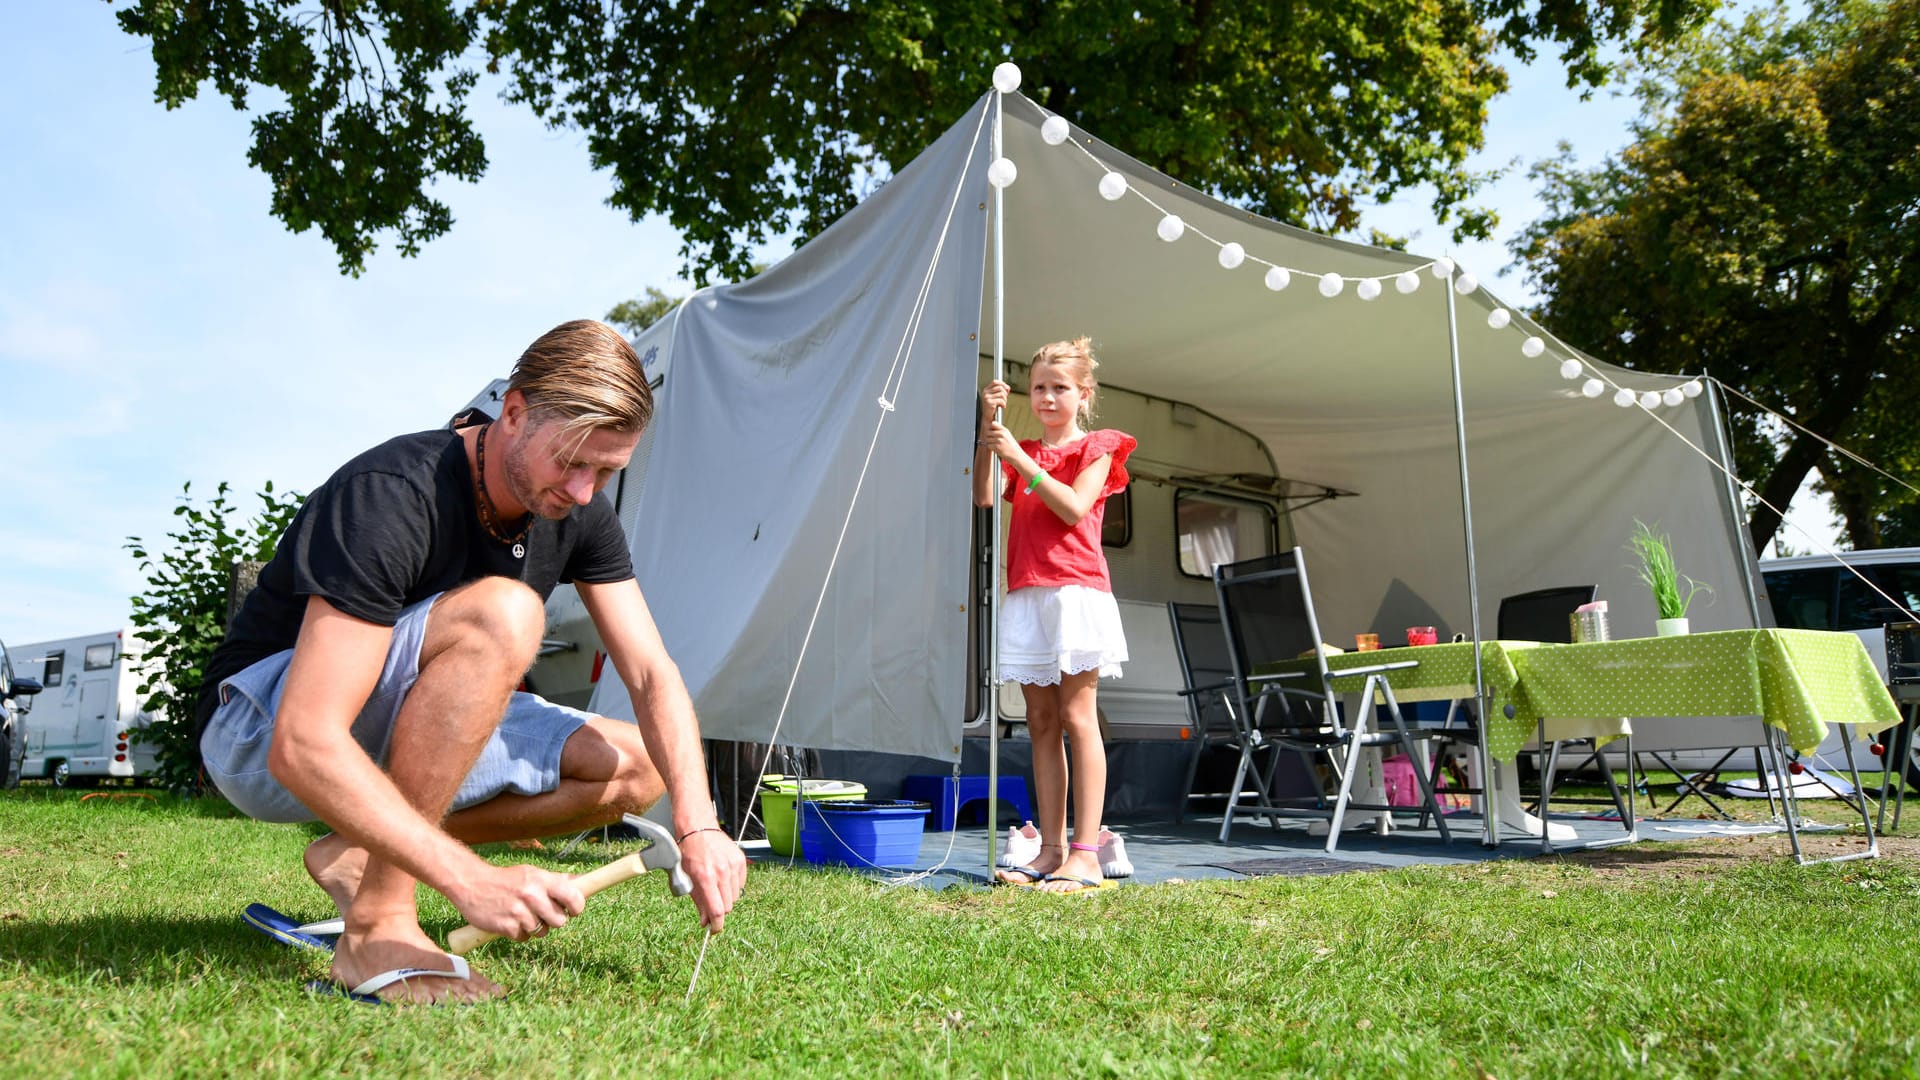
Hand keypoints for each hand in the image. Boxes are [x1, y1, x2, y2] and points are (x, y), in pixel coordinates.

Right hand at [448, 863, 585, 940]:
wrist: (472, 884)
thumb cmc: (507, 880)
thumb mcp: (532, 873)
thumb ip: (556, 880)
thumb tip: (582, 881)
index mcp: (541, 880)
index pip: (573, 897)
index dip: (577, 907)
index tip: (573, 910)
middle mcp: (532, 895)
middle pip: (560, 921)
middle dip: (554, 920)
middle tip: (542, 913)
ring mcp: (519, 912)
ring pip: (542, 932)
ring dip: (535, 928)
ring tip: (522, 915)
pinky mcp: (506, 927)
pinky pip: (524, 938)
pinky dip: (519, 933)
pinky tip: (510, 921)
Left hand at [678, 828, 746, 932]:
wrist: (698, 829)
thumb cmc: (689, 852)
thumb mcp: (687, 878)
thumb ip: (698, 902)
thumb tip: (705, 921)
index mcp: (706, 878)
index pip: (718, 910)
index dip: (717, 925)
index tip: (715, 929)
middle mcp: (721, 872)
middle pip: (728, 906)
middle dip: (720, 909)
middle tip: (712, 904)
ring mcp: (733, 866)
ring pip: (736, 896)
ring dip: (726, 897)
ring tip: (716, 886)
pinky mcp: (740, 861)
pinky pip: (741, 884)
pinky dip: (733, 886)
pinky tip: (723, 877)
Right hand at [979, 380, 1009, 421]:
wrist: (988, 417)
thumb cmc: (993, 407)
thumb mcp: (996, 397)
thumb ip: (1001, 391)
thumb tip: (1008, 387)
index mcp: (986, 390)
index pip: (995, 382)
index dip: (1002, 384)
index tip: (1006, 389)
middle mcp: (985, 392)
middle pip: (1000, 388)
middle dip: (1005, 394)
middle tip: (1004, 400)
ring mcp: (987, 397)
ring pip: (1002, 394)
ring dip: (1005, 400)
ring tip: (1002, 404)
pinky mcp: (989, 403)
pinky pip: (1001, 400)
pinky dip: (1004, 404)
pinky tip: (1002, 407)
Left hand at [979, 419, 1019, 459]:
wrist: (1016, 455)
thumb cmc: (1011, 446)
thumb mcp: (1008, 435)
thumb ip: (1000, 430)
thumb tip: (991, 424)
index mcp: (1005, 430)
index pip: (993, 424)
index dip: (990, 428)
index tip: (991, 432)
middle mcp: (1002, 434)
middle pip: (988, 432)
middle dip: (988, 436)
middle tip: (993, 441)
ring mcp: (999, 440)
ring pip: (987, 439)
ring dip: (990, 443)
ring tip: (996, 445)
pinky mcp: (997, 446)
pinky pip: (988, 445)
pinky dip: (991, 448)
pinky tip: (996, 449)